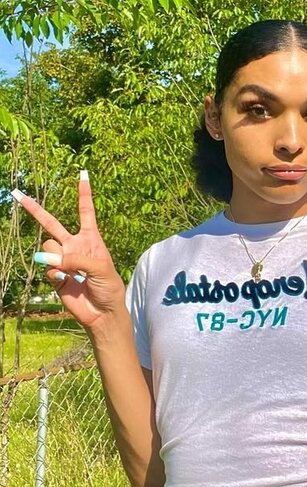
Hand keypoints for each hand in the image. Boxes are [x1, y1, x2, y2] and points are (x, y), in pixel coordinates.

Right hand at [12, 173, 125, 330]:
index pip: (86, 211)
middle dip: (35, 209)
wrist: (102, 312)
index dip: (84, 193)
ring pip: (48, 246)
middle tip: (18, 194)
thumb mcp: (101, 268)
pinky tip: (67, 281)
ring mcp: (62, 259)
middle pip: (52, 223)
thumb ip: (77, 259)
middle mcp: (74, 245)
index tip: (82, 174)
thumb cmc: (109, 287)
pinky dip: (55, 272)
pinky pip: (47, 266)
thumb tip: (51, 258)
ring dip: (57, 255)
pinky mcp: (54, 274)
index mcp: (91, 239)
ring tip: (70, 270)